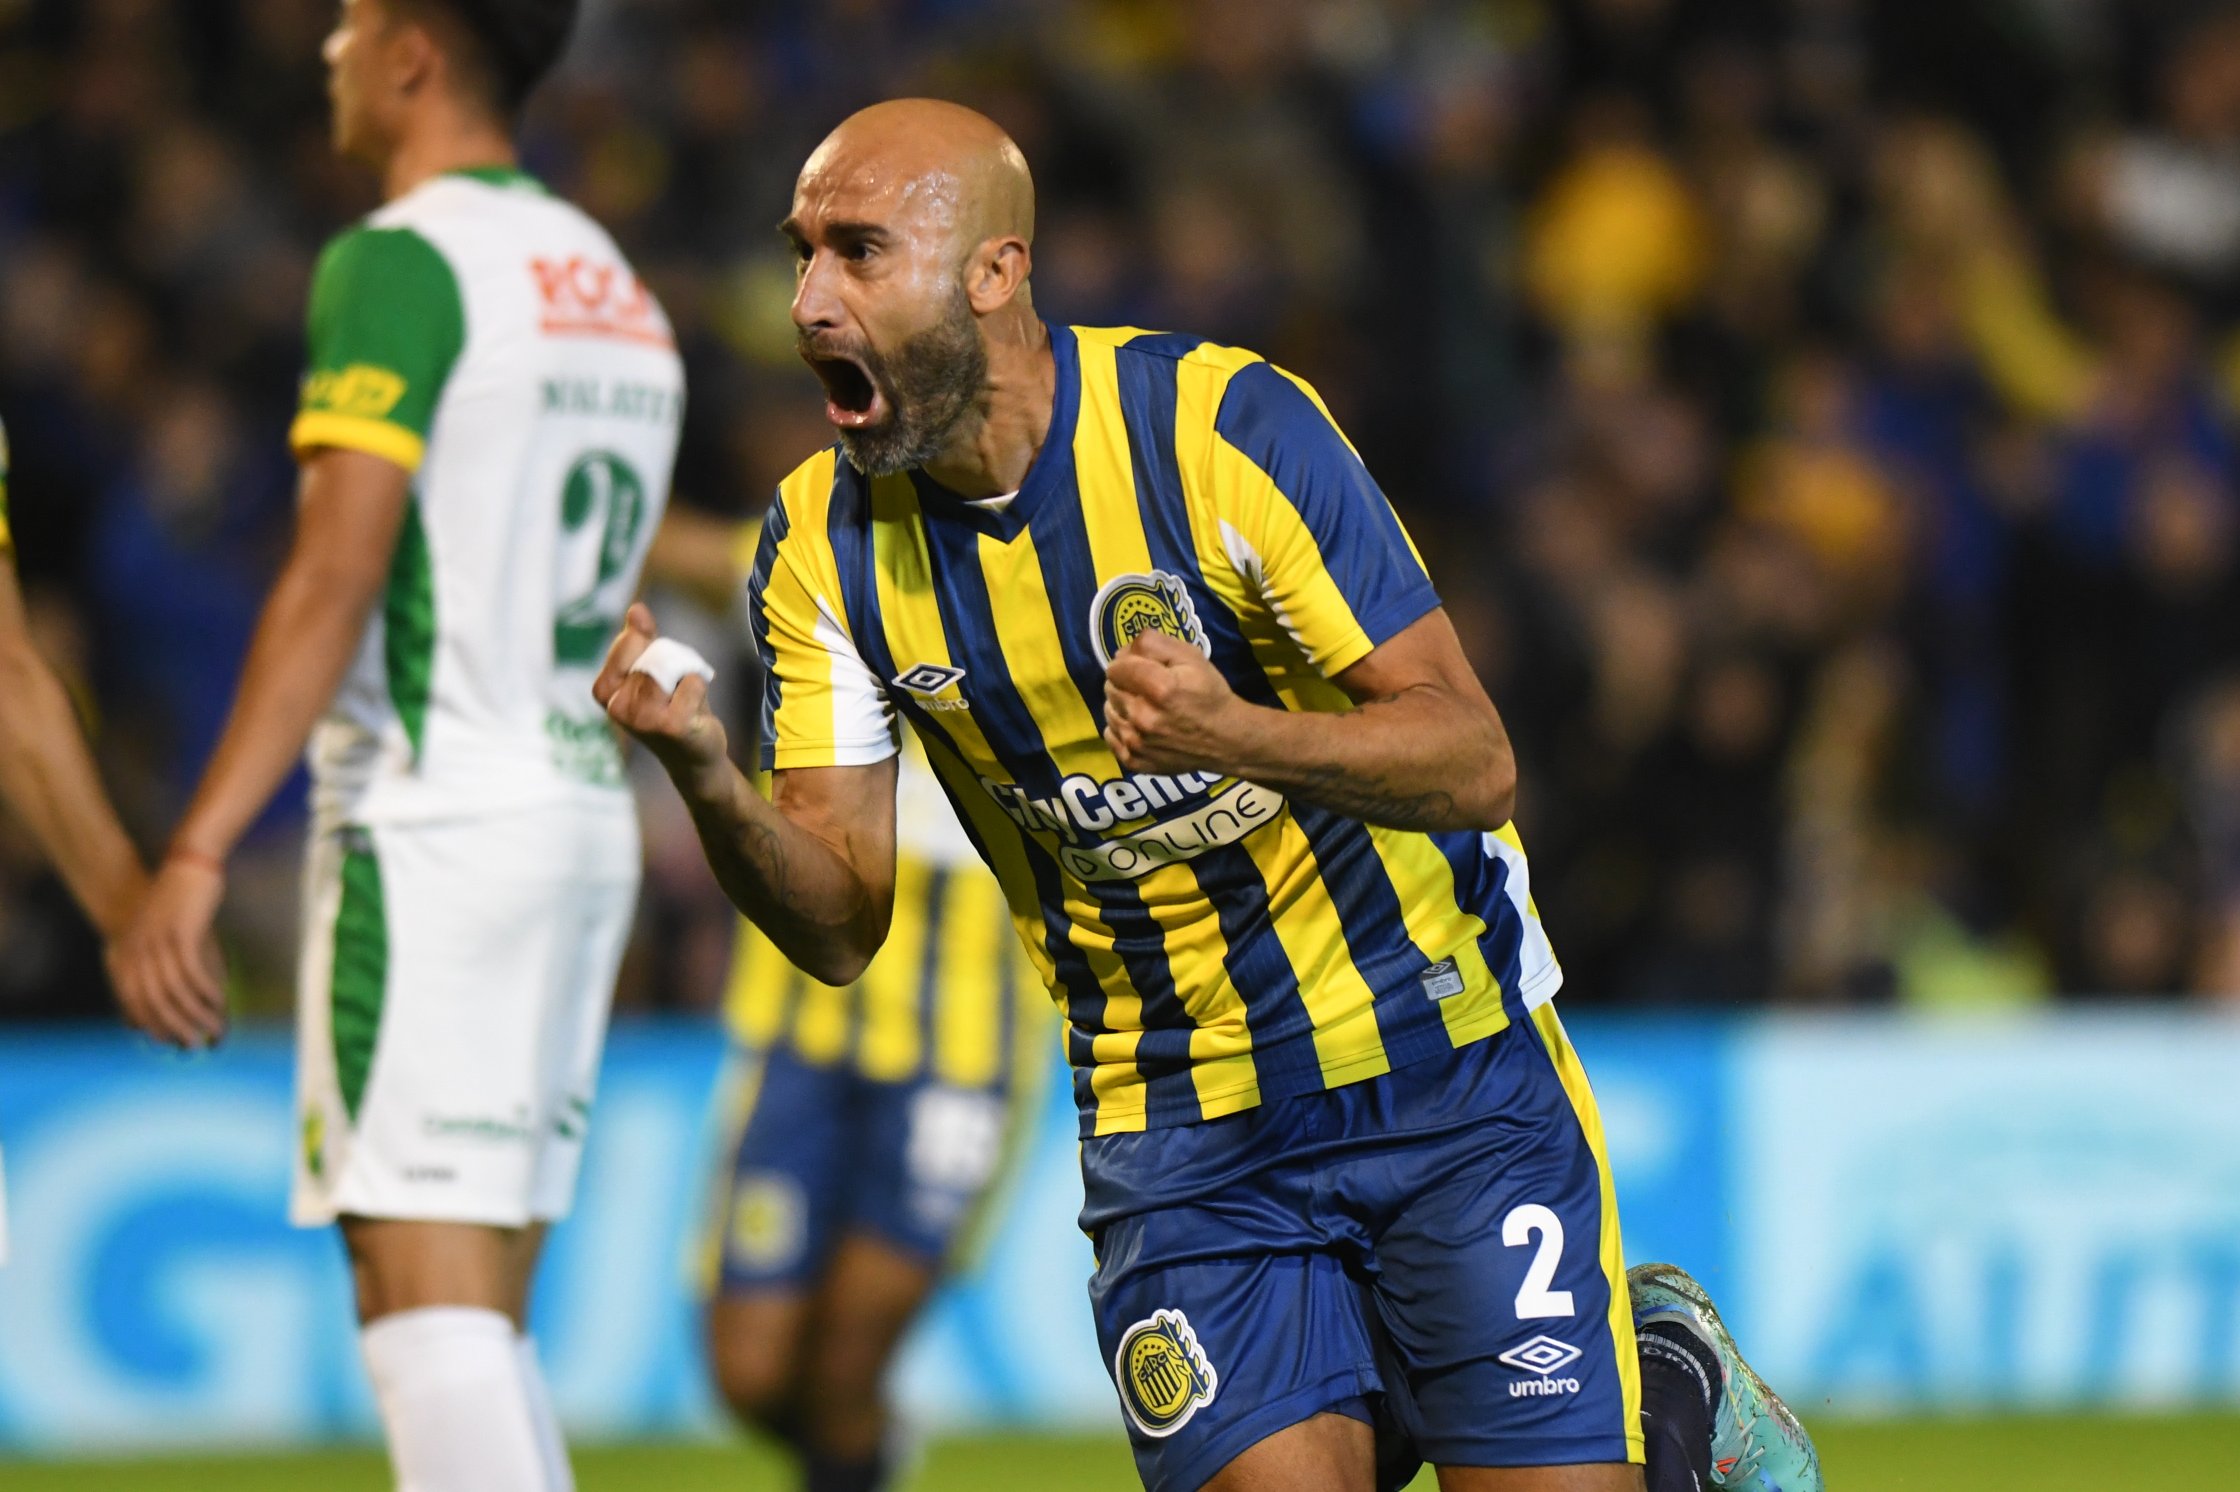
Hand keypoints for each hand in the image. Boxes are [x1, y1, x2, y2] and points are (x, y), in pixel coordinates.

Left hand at [109, 855, 229, 1048]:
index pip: (133, 1001)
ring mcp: (157, 942)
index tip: (172, 1042)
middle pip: (154, 1002)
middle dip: (176, 1027)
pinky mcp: (181, 934)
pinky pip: (193, 973)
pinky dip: (207, 992)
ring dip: (196, 1014)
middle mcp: (137, 950)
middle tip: (195, 1044)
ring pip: (175, 991)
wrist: (189, 862)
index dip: (153, 1026)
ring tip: (214, 1029)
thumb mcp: (167, 932)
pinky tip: (221, 1002)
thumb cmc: (180, 900)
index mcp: (126, 951)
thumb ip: (168, 963)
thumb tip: (185, 998)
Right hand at [594, 603, 729, 782]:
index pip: (629, 642)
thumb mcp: (652, 671)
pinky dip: (700, 689)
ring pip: (672, 668)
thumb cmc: (672, 709)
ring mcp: (643, 718)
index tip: (658, 673)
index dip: (653, 648)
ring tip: (685, 700)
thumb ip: (642, 640)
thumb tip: (636, 609)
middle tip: (676, 691)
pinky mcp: (671, 725)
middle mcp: (618, 707)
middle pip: (654, 656)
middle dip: (673, 666)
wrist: (694, 757)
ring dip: (686, 678)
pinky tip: (695, 712)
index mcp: (605, 691)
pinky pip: (692, 682)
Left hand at [1103, 629, 1253, 774]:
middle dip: (1125, 682)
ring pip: (1108, 711)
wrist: (1226, 740)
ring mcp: (1136, 743)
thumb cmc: (1209, 694)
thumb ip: (1154, 643)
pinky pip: (1110, 736)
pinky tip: (1140, 726)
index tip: (1142, 667)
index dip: (1127, 663)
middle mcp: (1142, 717)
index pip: (1115, 667)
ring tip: (1145, 706)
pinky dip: (1120, 728)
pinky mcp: (1134, 761)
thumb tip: (1123, 651)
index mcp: (1159, 688)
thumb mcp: (1191, 656)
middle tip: (1147, 687)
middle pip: (1110, 688)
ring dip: (1121, 704)